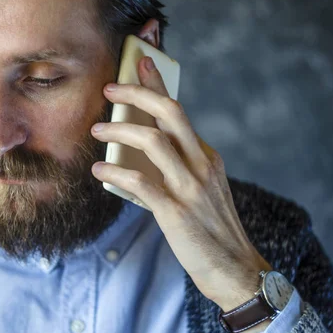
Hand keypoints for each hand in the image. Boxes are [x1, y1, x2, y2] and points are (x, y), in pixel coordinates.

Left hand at [90, 56, 271, 312]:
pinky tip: (100, 171)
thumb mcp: (199, 191)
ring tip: (97, 130)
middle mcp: (202, 165)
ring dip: (119, 131)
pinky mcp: (176, 212)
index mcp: (207, 157)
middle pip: (170, 113)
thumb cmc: (211, 230)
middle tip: (110, 89)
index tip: (140, 63)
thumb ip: (175, 170)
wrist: (235, 269)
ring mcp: (190, 187)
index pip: (179, 111)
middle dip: (138, 94)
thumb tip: (135, 154)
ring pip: (153, 141)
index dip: (159, 84)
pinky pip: (141, 182)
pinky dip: (116, 173)